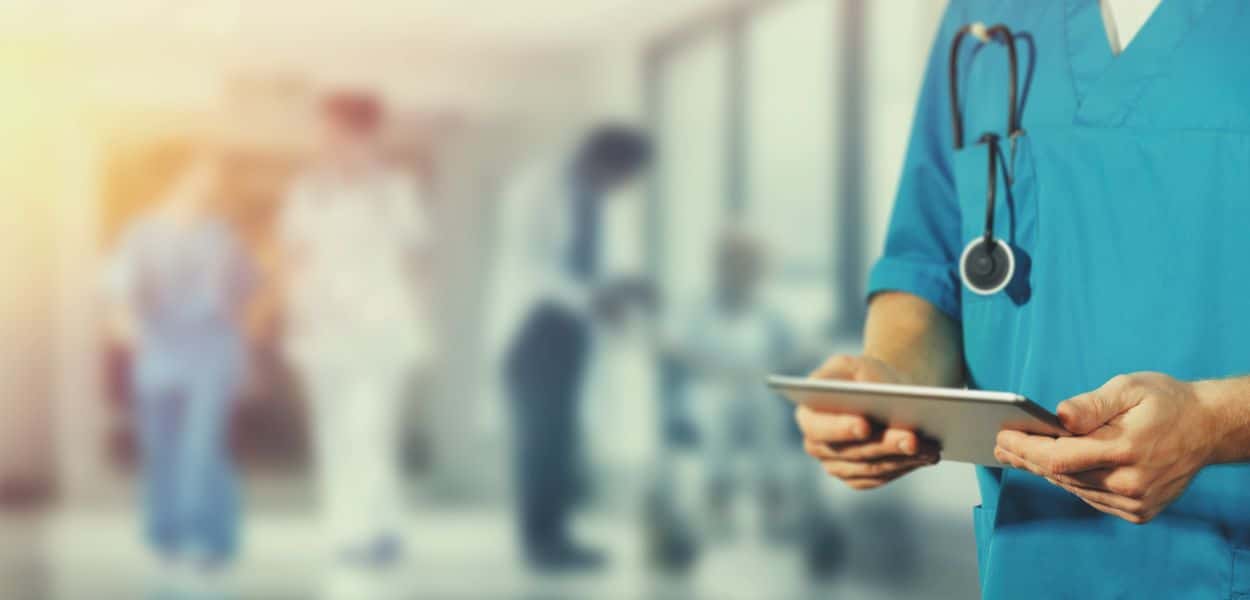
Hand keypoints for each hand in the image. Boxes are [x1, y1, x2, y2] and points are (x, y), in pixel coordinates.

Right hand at [796, 355, 939, 489]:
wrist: (884, 397)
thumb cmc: (868, 377)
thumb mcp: (857, 364)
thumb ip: (854, 373)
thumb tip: (866, 393)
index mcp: (808, 415)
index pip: (820, 427)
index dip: (841, 428)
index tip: (865, 425)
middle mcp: (817, 445)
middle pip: (852, 452)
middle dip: (885, 445)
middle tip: (912, 438)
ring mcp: (836, 466)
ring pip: (871, 468)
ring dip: (902, 458)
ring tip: (929, 447)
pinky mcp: (858, 478)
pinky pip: (882, 477)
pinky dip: (906, 466)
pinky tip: (927, 456)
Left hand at [994, 372, 1218, 523]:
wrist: (1208, 429)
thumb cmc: (1166, 402)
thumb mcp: (1130, 388)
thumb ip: (1091, 405)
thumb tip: (1058, 416)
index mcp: (1125, 449)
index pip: (1058, 456)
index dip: (1025, 449)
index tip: (1002, 436)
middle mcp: (1129, 482)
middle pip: (1061, 474)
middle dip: (1026, 458)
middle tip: (1001, 445)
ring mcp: (1134, 502)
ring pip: (1074, 488)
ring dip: (1045, 471)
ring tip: (1018, 455)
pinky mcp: (1138, 511)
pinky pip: (1092, 497)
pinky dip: (1072, 482)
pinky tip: (1053, 468)